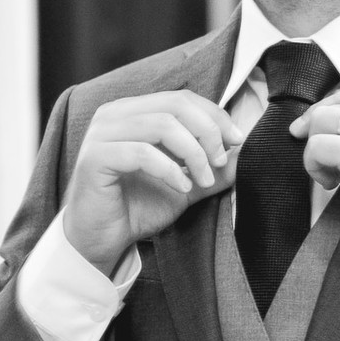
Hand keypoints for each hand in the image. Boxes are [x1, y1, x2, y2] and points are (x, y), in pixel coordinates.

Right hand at [64, 91, 241, 276]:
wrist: (100, 241)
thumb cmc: (136, 209)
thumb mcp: (185, 186)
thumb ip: (212, 169)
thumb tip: (244, 153)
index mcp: (134, 111)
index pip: (182, 99)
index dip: (214, 116)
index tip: (237, 141)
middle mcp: (115, 114)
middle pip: (175, 105)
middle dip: (208, 132)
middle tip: (221, 162)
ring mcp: (102, 133)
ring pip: (162, 124)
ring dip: (193, 153)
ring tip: (204, 179)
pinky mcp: (95, 157)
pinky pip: (142, 152)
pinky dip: (170, 169)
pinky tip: (181, 188)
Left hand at [289, 91, 339, 265]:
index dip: (324, 115)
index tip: (311, 132)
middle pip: (331, 107)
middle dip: (315, 133)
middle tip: (319, 160)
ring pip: (320, 122)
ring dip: (314, 152)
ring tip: (331, 176)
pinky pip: (317, 147)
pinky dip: (314, 167)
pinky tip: (332, 185)